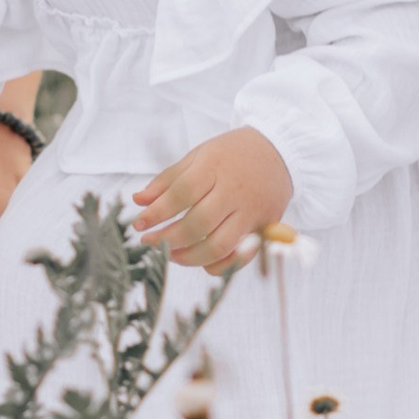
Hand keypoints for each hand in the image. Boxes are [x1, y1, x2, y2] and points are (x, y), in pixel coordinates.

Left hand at [132, 126, 293, 273]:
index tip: (139, 224)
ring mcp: (252, 212)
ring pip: (218, 246)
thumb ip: (168, 180)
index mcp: (216, 166)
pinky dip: (218, 265)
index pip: (182, 194)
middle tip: (149, 242)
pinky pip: (240, 257)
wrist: (279, 152)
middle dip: (168, 238)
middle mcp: (235, 190)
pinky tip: (200, 261)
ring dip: (189, 257)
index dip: (157, 213)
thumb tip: (139, 201)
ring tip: (170, 254)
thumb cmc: (232, 154)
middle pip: (198, 224)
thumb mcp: (198, 155)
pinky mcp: (264, 228)